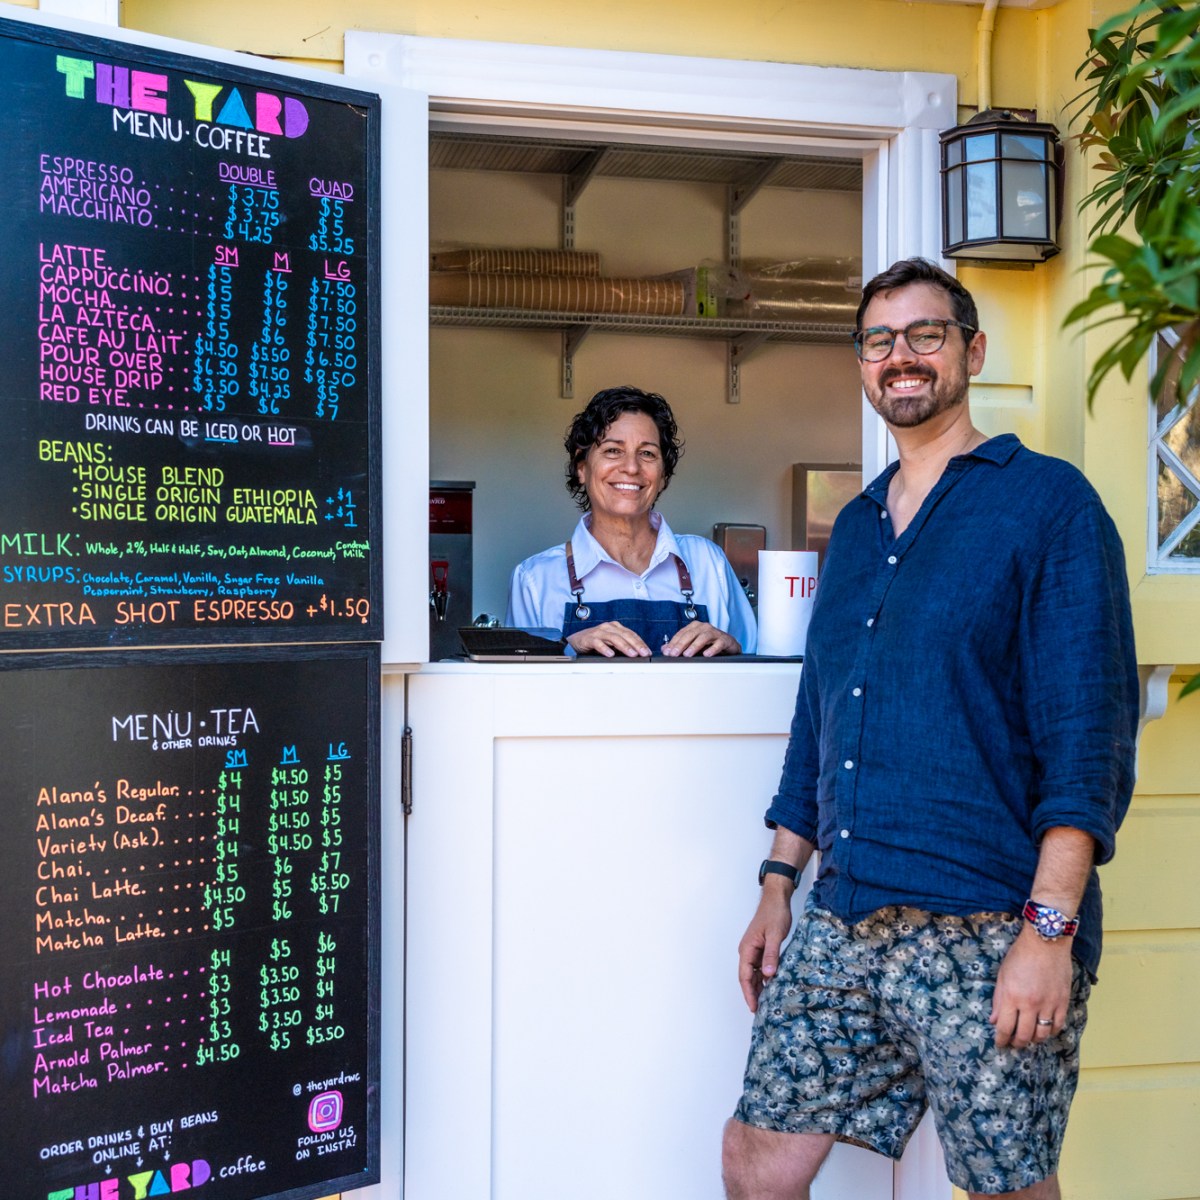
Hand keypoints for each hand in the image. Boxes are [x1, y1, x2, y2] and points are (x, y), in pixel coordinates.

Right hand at [566, 621, 651, 657]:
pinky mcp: (589, 638)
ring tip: (632, 654)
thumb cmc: (595, 642)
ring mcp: (599, 632)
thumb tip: (637, 655)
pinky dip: (605, 648)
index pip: (631, 634)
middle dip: (636, 644)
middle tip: (644, 653)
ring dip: (624, 646)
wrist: (575, 641)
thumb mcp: (611, 643)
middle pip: (625, 635)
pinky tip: (611, 654)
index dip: (641, 643)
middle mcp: (608, 627)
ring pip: (614, 638)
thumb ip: (622, 647)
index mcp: (616, 627)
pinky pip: (598, 643)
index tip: (648, 652)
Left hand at [661, 621, 740, 657]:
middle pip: (691, 634)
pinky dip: (712, 649)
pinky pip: (718, 643)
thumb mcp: (693, 644)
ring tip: (687, 654)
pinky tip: (706, 655)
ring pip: (703, 637)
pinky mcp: (725, 640)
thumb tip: (665, 649)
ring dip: (694, 646)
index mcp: (695, 626)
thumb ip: (679, 645)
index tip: (667, 652)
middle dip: (681, 644)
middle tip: (674, 654)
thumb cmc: (709, 643)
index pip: (681, 633)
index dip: (673, 643)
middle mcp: (704, 627)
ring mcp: (715, 632)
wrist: (729, 644)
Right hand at [736, 886, 794, 1012]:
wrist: (777, 899)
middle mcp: (748, 951)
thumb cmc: (774, 914)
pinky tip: (772, 986)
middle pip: (747, 977)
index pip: (744, 976)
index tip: (754, 1007)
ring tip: (767, 1003)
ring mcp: (755, 950)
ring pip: (754, 974)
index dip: (748, 993)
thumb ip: (771, 955)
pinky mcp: (762, 949)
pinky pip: (761, 967)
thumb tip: (767, 975)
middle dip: (752, 994)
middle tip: (761, 1011)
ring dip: (759, 987)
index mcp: (747, 948)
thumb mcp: (775, 935)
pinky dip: (765, 978)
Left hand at [989, 925, 1072, 1047]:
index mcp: (1013, 996)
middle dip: (1017, 1043)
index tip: (1000, 1044)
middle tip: (1014, 1043)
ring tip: (1028, 1038)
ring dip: (1034, 1040)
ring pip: (1043, 1034)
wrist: (1046, 942)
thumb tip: (994, 1021)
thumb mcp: (1003, 975)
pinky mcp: (1063, 1002)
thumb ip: (999, 1000)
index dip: (1001, 1039)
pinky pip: (1058, 1025)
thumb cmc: (1020, 956)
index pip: (1005, 1028)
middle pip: (1024, 1035)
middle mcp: (1031, 1004)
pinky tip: (1045, 1029)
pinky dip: (1051, 1031)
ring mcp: (1049, 1004)